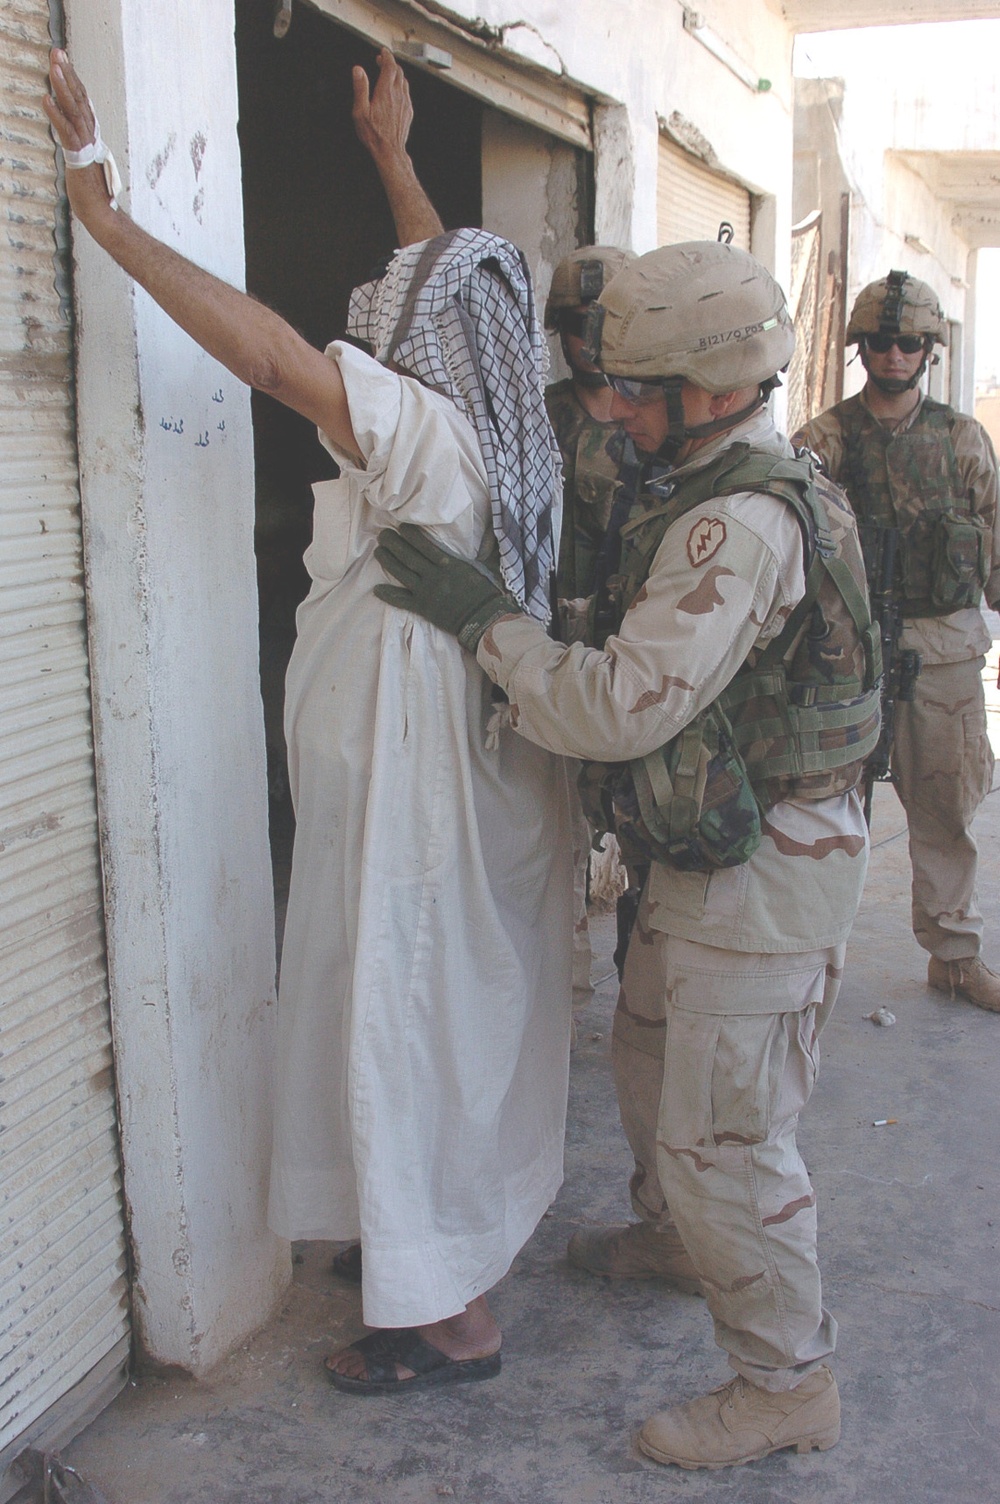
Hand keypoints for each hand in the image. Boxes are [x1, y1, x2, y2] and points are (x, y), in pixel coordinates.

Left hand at [43, 49, 114, 227]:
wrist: (101, 212)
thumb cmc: (92, 191)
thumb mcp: (83, 162)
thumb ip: (78, 146)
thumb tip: (70, 137)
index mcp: (91, 134)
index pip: (82, 101)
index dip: (72, 79)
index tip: (63, 60)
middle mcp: (90, 135)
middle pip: (78, 98)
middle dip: (67, 73)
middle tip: (57, 52)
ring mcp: (85, 144)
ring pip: (73, 109)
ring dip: (62, 86)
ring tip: (52, 66)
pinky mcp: (78, 156)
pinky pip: (65, 130)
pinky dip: (55, 114)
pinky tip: (45, 99)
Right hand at [352, 48, 412, 165]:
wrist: (390, 151)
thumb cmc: (374, 134)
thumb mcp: (360, 111)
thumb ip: (360, 88)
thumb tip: (358, 70)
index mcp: (385, 92)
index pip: (390, 66)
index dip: (387, 56)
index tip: (383, 52)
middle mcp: (398, 95)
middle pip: (398, 71)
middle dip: (390, 63)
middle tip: (382, 61)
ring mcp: (405, 103)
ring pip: (404, 81)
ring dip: (397, 74)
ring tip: (388, 74)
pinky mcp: (408, 111)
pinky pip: (407, 93)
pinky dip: (401, 85)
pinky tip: (395, 90)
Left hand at [374, 524, 523, 651]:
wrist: (485, 620)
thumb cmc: (488, 593)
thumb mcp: (489, 565)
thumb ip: (486, 546)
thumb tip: (493, 527)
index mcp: (449, 564)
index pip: (424, 545)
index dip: (410, 535)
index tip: (400, 527)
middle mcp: (434, 576)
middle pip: (408, 557)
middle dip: (393, 544)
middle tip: (382, 535)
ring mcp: (427, 593)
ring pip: (401, 574)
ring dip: (387, 562)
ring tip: (378, 551)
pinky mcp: (423, 609)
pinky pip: (402, 601)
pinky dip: (389, 595)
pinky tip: (376, 589)